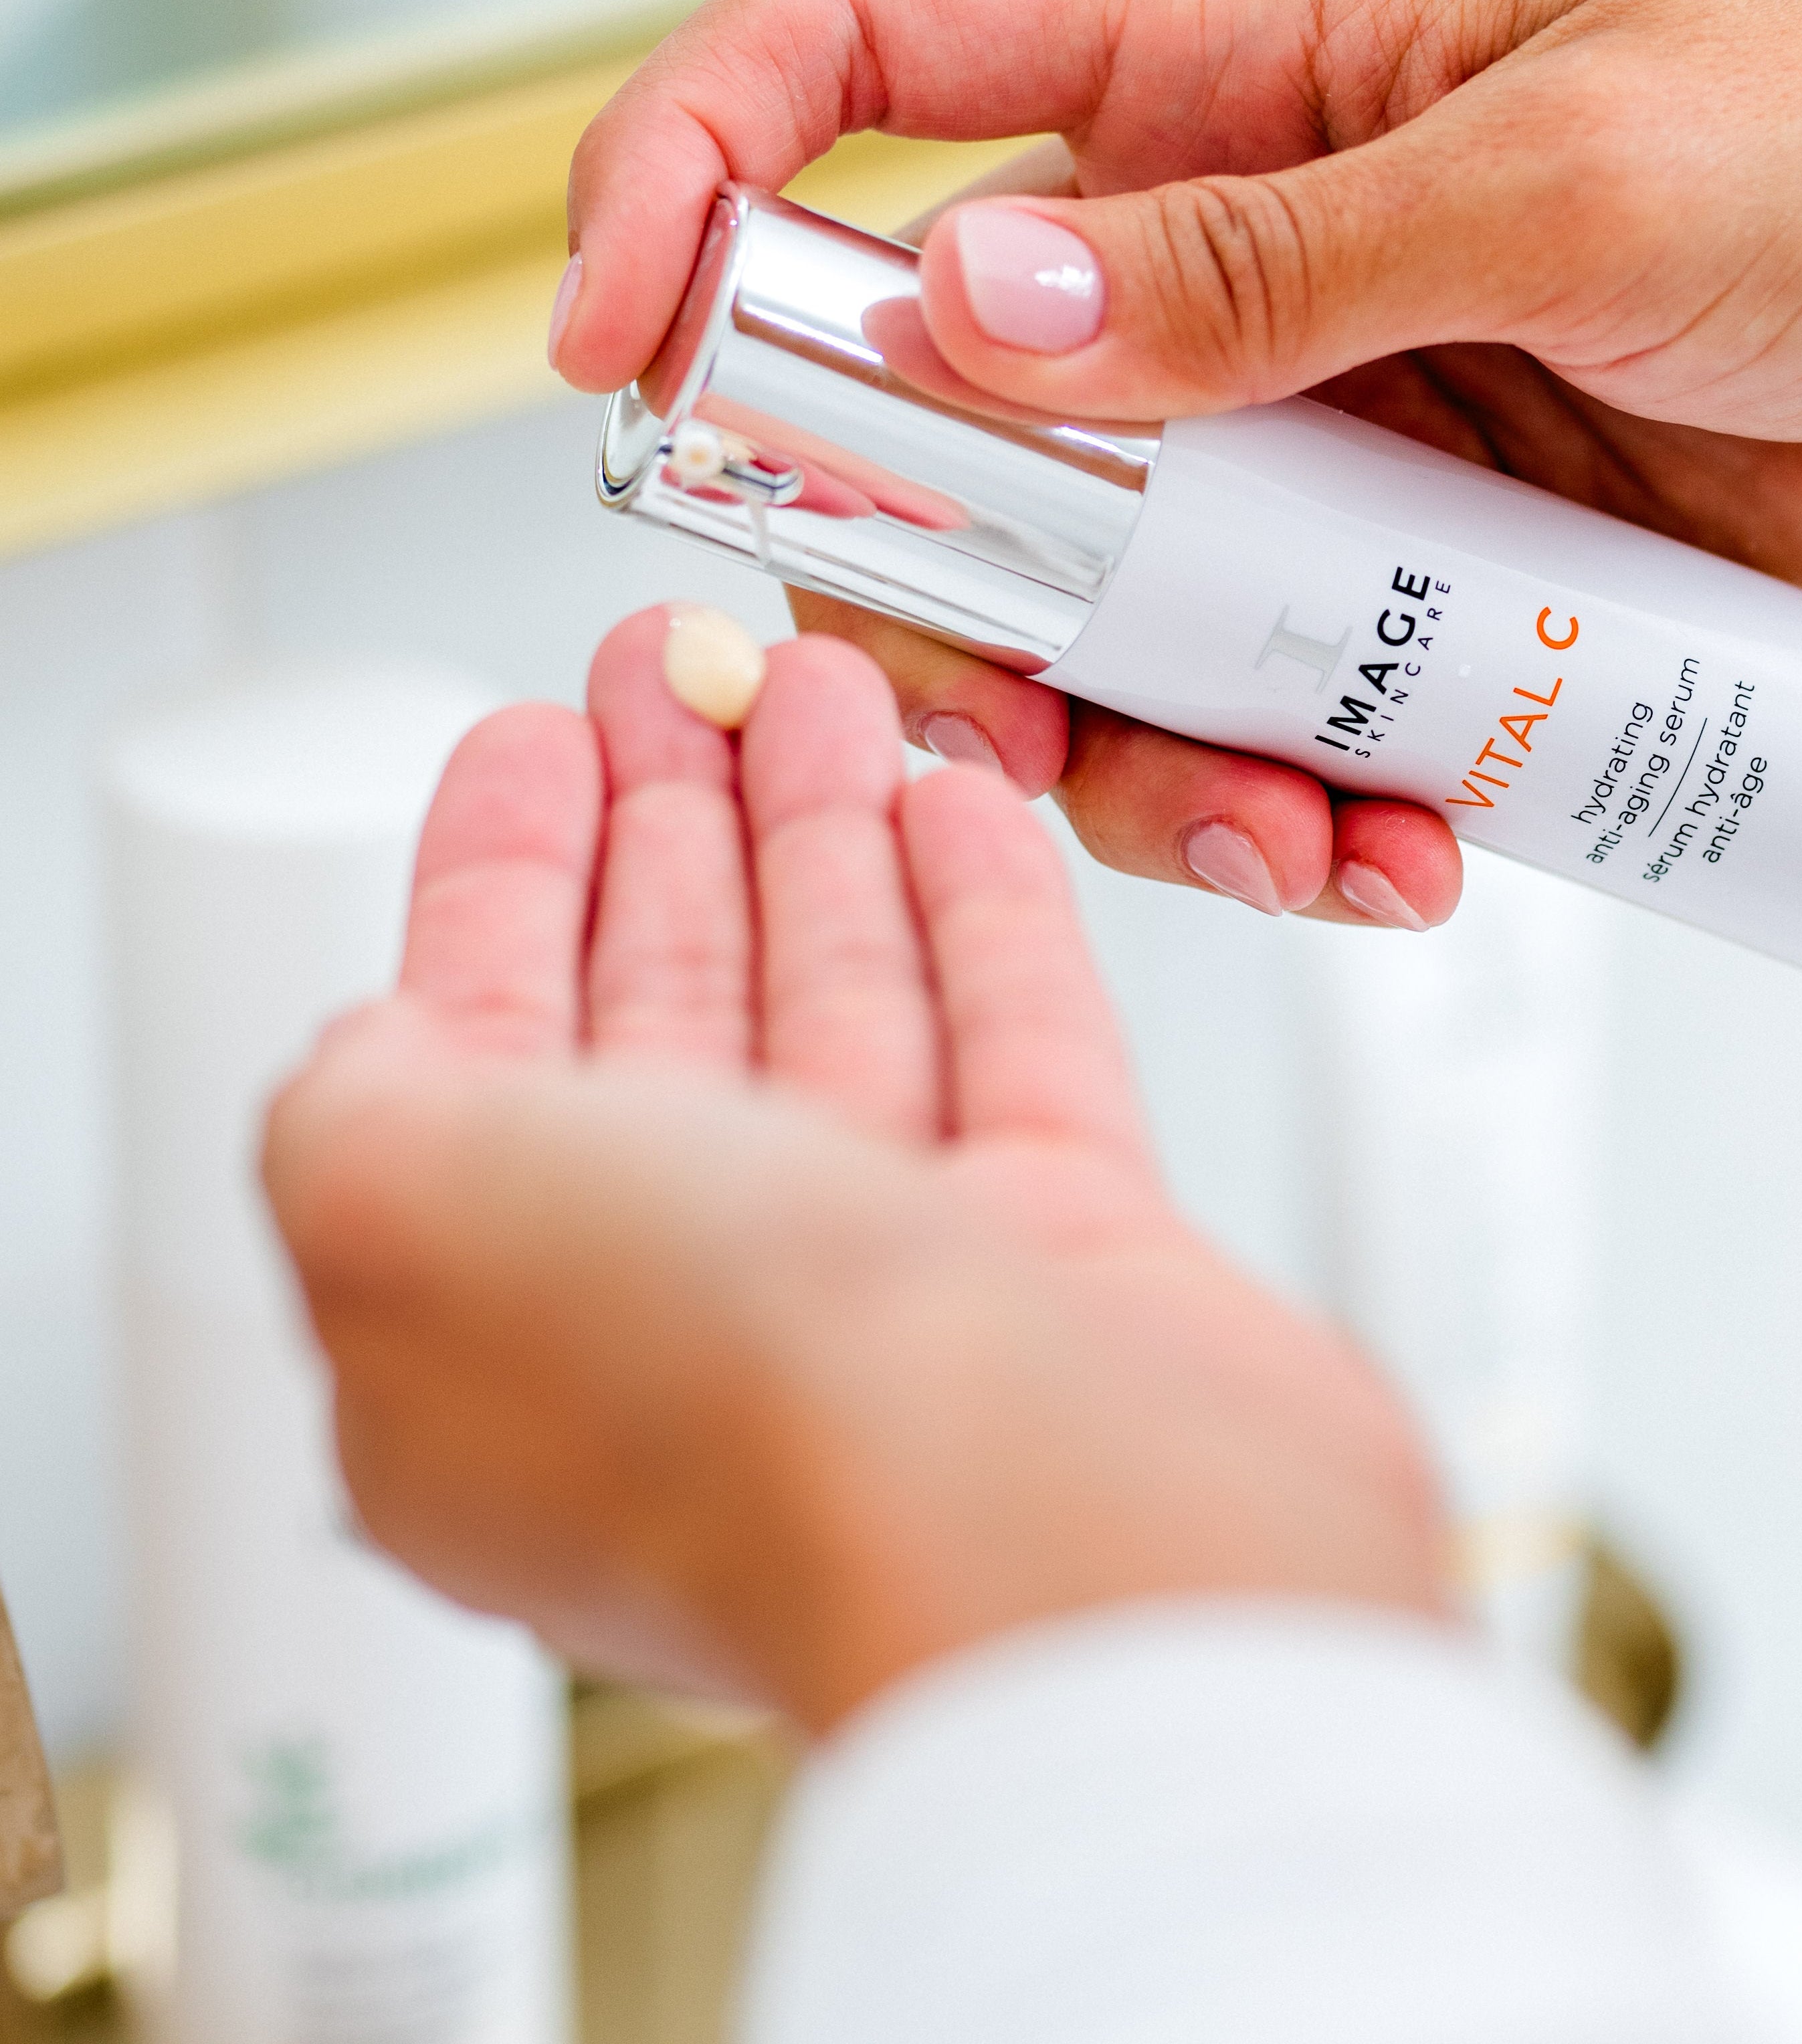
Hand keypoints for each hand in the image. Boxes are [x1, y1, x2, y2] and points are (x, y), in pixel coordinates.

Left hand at [263, 610, 1446, 1732]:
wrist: (1047, 1520)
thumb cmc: (725, 1389)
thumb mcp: (396, 1203)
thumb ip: (351, 1104)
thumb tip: (387, 1049)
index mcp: (499, 1344)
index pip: (482, 1057)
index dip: (507, 879)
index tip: (542, 734)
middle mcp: (701, 1323)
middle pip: (676, 1012)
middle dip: (675, 822)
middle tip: (690, 661)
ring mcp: (899, 1295)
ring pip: (850, 1008)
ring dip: (828, 834)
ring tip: (831, 681)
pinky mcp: (1069, 1260)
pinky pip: (1013, 1046)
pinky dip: (980, 918)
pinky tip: (956, 806)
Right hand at [558, 0, 1801, 930]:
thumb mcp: (1581, 179)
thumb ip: (1274, 255)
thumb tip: (974, 309)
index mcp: (1239, 53)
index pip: (866, 54)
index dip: (698, 172)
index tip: (619, 342)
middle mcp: (1233, 242)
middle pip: (939, 414)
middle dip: (932, 593)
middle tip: (1013, 732)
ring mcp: (1315, 422)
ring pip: (1096, 609)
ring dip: (1146, 755)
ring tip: (1311, 839)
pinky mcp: (1411, 567)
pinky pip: (1268, 702)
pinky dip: (1297, 798)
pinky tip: (1403, 841)